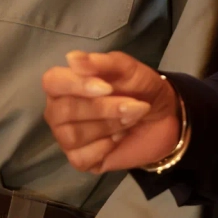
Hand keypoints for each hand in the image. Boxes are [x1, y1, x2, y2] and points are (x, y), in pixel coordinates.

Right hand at [42, 51, 182, 173]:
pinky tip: (119, 138)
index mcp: (65, 84)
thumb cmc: (140, 88)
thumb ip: (101, 63)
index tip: (106, 87)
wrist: (164, 117)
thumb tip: (72, 58)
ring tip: (129, 119)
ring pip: (73, 135)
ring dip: (108, 126)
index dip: (76, 85)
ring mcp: (66, 137)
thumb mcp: (128, 69)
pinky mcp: (80, 160)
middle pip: (63, 111)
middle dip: (102, 109)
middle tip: (132, 105)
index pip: (52, 82)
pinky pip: (81, 157)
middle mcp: (59, 111)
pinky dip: (106, 147)